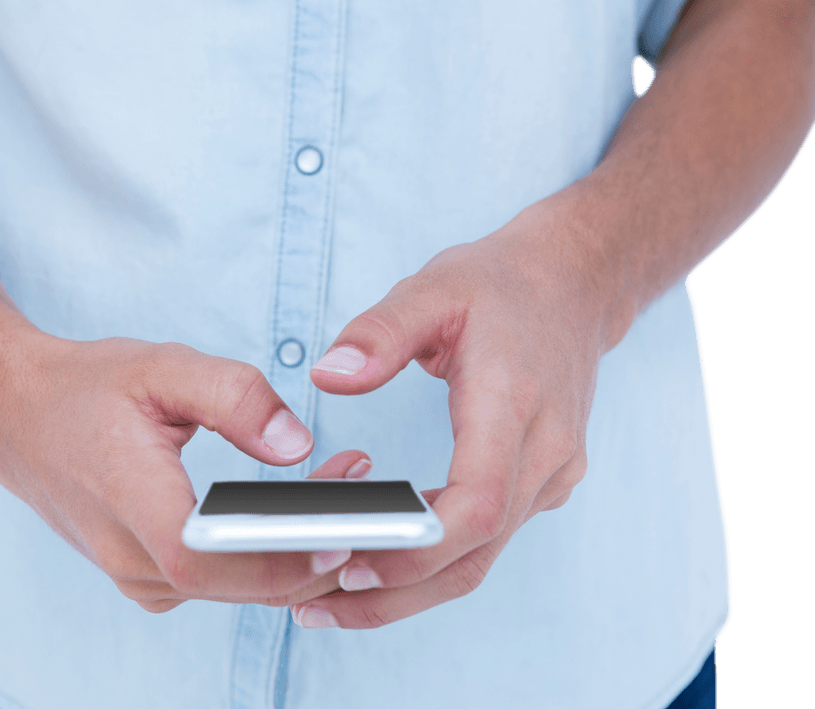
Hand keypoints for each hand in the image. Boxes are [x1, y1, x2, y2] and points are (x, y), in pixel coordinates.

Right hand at [0, 333, 371, 612]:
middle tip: (369, 496)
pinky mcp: (148, 577)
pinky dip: (266, 558)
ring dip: (298, 554)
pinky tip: (297, 515)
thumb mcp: (163, 367)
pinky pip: (222, 583)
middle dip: (316, 551)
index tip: (345, 535)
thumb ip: (235, 397)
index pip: (212, 559)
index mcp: (131, 503)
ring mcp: (138, 577)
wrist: (17, 416)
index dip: (281, 560)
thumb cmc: (87, 388)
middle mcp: (131, 559)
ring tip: (344, 489)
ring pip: (237, 589)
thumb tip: (296, 446)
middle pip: (241, 585)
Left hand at [292, 196, 613, 628]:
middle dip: (397, 591)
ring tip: (333, 600)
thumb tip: (327, 376)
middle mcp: (543, 452)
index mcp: (514, 404)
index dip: (418, 547)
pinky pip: (488, 540)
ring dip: (411, 589)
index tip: (353, 563)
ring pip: (481, 559)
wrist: (574, 285)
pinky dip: (435, 563)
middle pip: (475, 554)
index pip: (479, 503)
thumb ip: (379, 333)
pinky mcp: (541, 482)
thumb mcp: (433, 287)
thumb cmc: (501, 285)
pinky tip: (382, 563)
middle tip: (317, 606)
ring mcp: (550, 473)